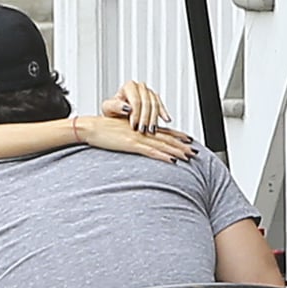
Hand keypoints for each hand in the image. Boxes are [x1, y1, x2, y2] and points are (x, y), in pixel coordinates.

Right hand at [77, 116, 196, 163]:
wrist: (91, 127)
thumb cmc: (102, 131)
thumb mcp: (120, 133)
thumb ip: (131, 137)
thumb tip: (137, 143)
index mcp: (141, 128)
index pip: (163, 132)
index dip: (178, 135)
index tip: (189, 140)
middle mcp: (142, 131)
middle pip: (166, 138)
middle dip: (182, 145)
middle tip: (195, 151)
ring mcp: (138, 137)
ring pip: (162, 145)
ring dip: (177, 151)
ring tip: (188, 157)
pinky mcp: (131, 144)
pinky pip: (151, 151)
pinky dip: (162, 156)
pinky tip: (172, 160)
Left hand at [101, 80, 170, 132]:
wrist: (116, 114)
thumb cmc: (111, 111)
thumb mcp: (108, 108)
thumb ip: (115, 106)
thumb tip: (127, 108)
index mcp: (128, 86)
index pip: (135, 100)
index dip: (136, 114)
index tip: (134, 126)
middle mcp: (139, 87)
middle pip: (146, 102)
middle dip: (145, 118)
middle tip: (143, 130)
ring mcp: (148, 92)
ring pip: (154, 104)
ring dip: (154, 119)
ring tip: (151, 130)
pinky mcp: (154, 98)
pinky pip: (160, 105)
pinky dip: (163, 113)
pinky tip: (166, 120)